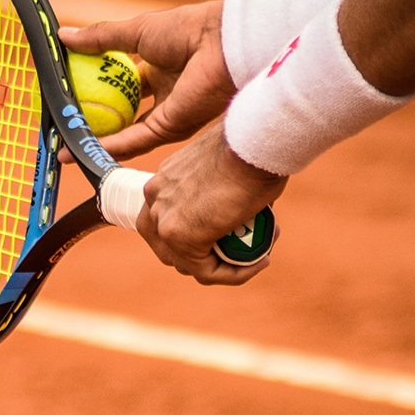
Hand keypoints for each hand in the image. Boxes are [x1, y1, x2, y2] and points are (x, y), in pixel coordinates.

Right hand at [59, 1, 235, 161]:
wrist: (220, 45)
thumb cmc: (186, 30)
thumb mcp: (135, 31)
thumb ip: (100, 38)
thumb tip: (63, 37)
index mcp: (157, 68)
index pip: (119, 84)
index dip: (94, 89)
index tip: (67, 93)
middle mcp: (162, 94)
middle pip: (121, 113)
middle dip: (92, 121)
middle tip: (63, 125)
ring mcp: (166, 114)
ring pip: (124, 133)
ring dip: (95, 140)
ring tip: (64, 147)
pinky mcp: (169, 129)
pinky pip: (133, 141)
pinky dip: (107, 146)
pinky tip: (82, 149)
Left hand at [138, 122, 287, 285]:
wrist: (252, 140)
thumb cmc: (251, 146)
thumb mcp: (227, 167)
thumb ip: (220, 190)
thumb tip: (238, 209)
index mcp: (163, 180)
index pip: (167, 222)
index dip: (197, 237)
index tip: (232, 235)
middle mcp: (155, 199)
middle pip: (169, 247)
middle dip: (205, 256)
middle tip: (242, 251)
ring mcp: (163, 219)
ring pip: (188, 264)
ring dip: (225, 267)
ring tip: (259, 254)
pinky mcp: (179, 236)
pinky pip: (207, 271)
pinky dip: (234, 274)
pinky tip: (260, 261)